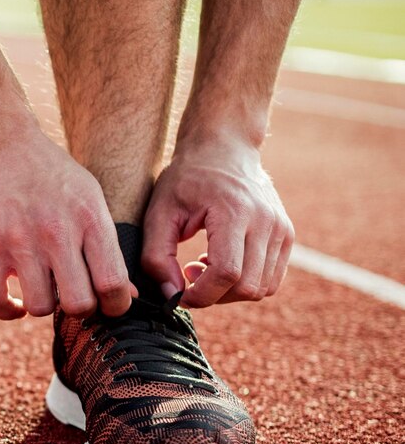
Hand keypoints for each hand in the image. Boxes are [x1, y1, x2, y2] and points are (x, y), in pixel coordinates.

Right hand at [0, 127, 135, 319]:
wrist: (1, 143)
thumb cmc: (51, 175)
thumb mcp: (89, 200)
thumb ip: (106, 247)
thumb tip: (124, 296)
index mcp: (89, 220)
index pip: (113, 284)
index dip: (115, 306)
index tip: (107, 304)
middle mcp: (57, 233)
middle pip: (78, 304)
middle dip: (80, 310)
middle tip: (72, 296)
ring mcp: (19, 241)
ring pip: (40, 306)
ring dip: (43, 305)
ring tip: (42, 288)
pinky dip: (7, 310)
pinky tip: (15, 301)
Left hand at [142, 134, 294, 306]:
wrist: (224, 148)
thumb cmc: (186, 179)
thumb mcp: (158, 214)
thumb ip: (157, 257)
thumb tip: (171, 294)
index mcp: (235, 213)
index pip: (227, 273)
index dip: (201, 294)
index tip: (178, 293)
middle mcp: (266, 222)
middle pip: (247, 287)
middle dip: (213, 294)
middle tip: (189, 273)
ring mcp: (281, 229)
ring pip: (262, 288)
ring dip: (229, 291)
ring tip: (205, 265)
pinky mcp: (286, 235)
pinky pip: (272, 280)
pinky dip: (246, 283)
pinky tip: (223, 262)